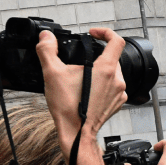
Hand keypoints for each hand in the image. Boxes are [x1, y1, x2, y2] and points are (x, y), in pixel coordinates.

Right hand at [37, 28, 127, 164]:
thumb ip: (47, 50)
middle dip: (97, 54)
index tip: (93, 33)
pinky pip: (113, 87)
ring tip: (82, 75)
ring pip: (113, 73)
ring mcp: (120, 93)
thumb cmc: (69, 108)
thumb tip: (46, 37)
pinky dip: (102, 84)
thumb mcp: (52, 73)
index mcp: (106, 70)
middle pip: (113, 57)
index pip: (117, 41)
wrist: (76, 132)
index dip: (105, 32)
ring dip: (100, 70)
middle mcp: (117, 81)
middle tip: (81, 59)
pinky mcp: (117, 103)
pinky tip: (88, 89)